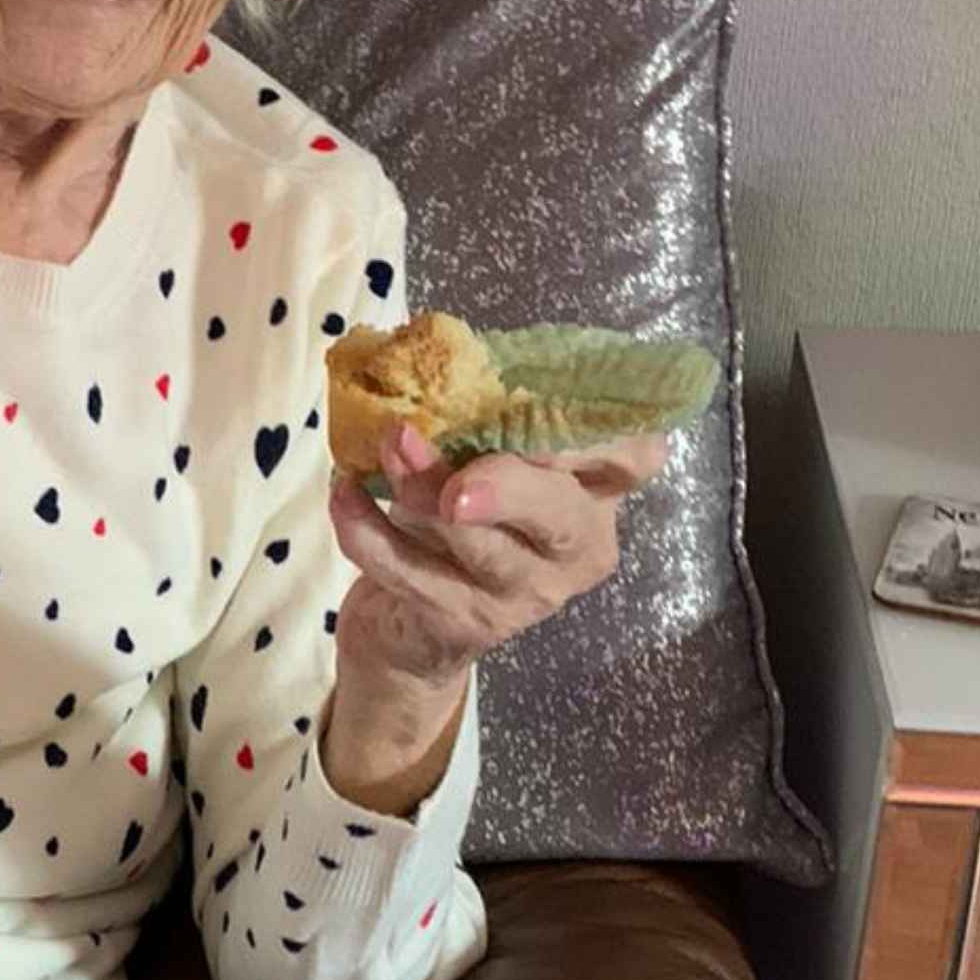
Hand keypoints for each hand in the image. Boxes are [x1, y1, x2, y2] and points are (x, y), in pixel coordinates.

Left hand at [320, 423, 670, 808]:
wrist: (413, 630)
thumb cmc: (461, 518)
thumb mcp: (487, 461)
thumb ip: (486, 415)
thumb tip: (429, 349)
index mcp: (594, 494)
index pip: (635, 457)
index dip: (598, 430)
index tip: (540, 398)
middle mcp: (573, 548)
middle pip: (563, 516)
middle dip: (510, 487)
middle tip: (458, 478)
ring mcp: (521, 595)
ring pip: (478, 545)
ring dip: (423, 489)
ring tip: (387, 444)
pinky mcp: (462, 623)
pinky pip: (407, 570)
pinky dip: (366, 527)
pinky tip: (344, 491)